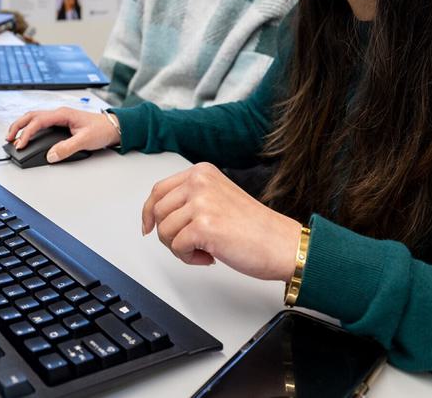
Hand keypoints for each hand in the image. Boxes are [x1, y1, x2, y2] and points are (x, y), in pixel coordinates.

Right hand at [5, 107, 120, 162]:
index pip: (38, 121)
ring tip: (13, 137)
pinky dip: (30, 128)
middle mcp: (59, 113)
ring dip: (22, 126)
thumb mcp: (85, 140)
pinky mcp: (61, 123)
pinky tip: (27, 135)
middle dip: (17, 126)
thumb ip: (67, 148)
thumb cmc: (102, 130)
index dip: (26, 133)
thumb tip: (51, 155)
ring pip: (34, 118)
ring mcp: (59, 117)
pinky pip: (41, 123)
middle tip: (8, 138)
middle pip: (31, 116)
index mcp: (62, 114)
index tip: (20, 144)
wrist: (113, 127)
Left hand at [141, 162, 301, 281]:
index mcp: (202, 172)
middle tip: (189, 245)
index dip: (149, 212)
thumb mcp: (217, 198)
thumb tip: (157, 214)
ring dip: (180, 248)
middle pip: (157, 211)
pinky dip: (189, 258)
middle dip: (168, 235)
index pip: (158, 190)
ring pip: (164, 230)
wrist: (283, 244)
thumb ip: (190, 199)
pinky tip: (209, 257)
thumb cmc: (255, 228)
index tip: (148, 226)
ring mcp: (201, 202)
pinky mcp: (204, 226)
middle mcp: (200, 182)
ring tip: (204, 250)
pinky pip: (177, 247)